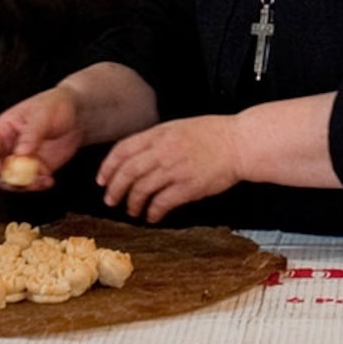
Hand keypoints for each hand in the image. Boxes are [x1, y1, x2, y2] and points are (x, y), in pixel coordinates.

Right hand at [0, 86, 85, 190]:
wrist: (77, 115)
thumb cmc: (55, 105)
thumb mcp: (42, 115)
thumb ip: (31, 134)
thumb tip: (20, 153)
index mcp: (3, 130)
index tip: (0, 172)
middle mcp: (9, 147)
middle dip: (4, 180)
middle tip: (21, 183)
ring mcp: (22, 160)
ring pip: (12, 181)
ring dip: (23, 186)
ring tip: (42, 180)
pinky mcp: (36, 169)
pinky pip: (30, 183)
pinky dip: (37, 186)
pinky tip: (49, 181)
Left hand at [96, 116, 244, 223]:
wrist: (240, 143)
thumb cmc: (213, 134)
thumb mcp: (179, 127)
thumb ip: (157, 139)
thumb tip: (137, 154)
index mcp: (159, 134)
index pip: (123, 150)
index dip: (108, 167)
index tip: (102, 179)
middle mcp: (163, 151)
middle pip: (127, 172)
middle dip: (114, 189)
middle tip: (111, 200)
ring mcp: (175, 169)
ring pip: (141, 190)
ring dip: (133, 203)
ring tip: (133, 210)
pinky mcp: (188, 187)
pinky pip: (162, 203)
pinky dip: (153, 212)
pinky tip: (152, 216)